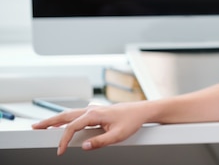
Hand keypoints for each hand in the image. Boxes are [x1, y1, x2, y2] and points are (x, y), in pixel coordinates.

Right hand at [32, 102, 146, 154]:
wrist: (142, 111)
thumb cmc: (132, 121)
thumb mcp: (118, 135)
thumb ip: (100, 142)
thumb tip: (83, 146)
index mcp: (94, 114)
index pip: (71, 128)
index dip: (63, 140)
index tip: (59, 152)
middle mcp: (91, 109)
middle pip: (65, 116)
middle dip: (48, 122)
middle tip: (34, 128)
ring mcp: (93, 109)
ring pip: (69, 114)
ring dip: (55, 119)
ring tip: (43, 125)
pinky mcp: (96, 111)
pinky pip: (76, 114)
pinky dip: (65, 118)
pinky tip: (62, 123)